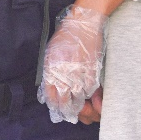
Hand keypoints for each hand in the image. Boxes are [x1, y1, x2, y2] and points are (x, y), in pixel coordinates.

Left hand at [39, 5, 107, 122]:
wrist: (83, 24)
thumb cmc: (65, 37)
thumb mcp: (50, 53)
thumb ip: (49, 70)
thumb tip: (48, 87)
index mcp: (52, 68)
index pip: (51, 94)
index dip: (54, 104)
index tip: (56, 109)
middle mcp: (64, 72)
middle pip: (64, 99)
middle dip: (65, 109)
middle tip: (67, 114)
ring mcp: (79, 72)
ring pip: (78, 96)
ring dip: (78, 104)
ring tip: (77, 108)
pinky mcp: (92, 69)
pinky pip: (90, 88)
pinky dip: (88, 93)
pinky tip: (86, 94)